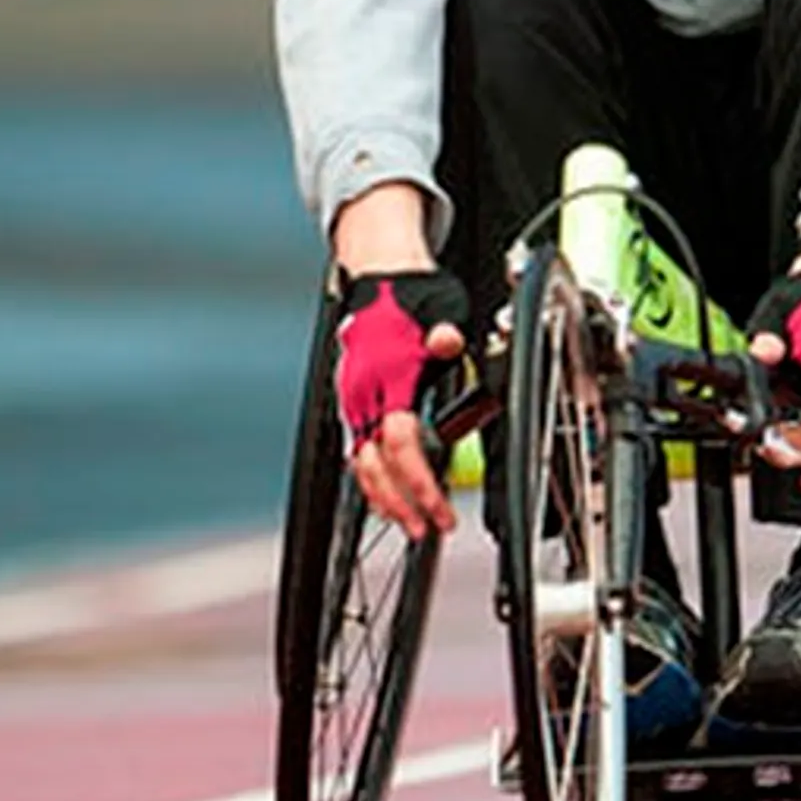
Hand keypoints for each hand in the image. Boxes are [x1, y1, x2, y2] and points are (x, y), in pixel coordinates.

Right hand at [336, 269, 468, 538]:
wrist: (381, 271)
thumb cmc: (413, 292)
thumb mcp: (442, 306)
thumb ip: (443, 331)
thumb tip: (446, 341)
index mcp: (387, 373)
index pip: (399, 442)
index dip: (418, 481)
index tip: (439, 507)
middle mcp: (363, 389)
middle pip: (374, 464)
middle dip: (401, 503)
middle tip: (427, 528)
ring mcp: (354, 396)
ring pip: (360, 462)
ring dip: (384, 498)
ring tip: (410, 523)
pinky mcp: (353, 398)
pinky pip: (357, 448)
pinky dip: (372, 477)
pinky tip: (389, 495)